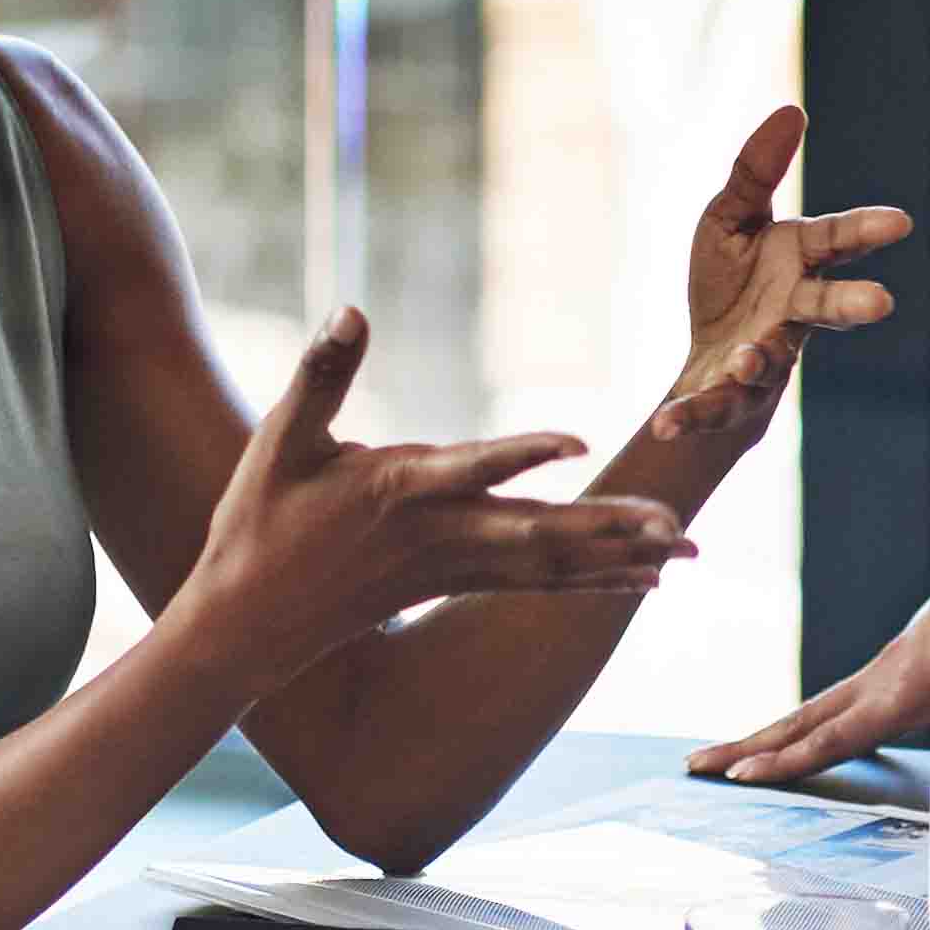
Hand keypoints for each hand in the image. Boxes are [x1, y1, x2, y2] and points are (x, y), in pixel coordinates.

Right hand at [190, 309, 694, 666]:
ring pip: (550, 567)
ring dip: (620, 559)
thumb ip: (321, 373)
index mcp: (397, 490)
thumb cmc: (258, 521)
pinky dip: (593, 584)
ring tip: (685, 552)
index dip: (523, 453)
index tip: (577, 442)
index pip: (471, 467)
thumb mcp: (280, 439)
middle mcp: (437, 534)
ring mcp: (450, 566)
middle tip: (678, 524)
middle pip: (537, 533)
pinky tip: (642, 584)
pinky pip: (538, 587)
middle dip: (610, 529)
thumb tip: (351, 308)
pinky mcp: (454, 584)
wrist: (243, 622)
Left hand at [651, 105, 911, 447]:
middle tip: (881, 303)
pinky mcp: (730, 394)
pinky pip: (713, 405)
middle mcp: (791, 311)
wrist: (709, 360)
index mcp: (798, 261)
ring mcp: (764, 355)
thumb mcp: (729, 219)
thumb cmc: (729, 283)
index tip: (900, 222)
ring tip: (746, 357)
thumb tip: (794, 109)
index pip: (836, 241)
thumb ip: (755, 172)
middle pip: (826, 307)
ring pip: (770, 360)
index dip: (866, 230)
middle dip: (851, 305)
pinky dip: (692, 415)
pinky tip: (664, 423)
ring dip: (759, 359)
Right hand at [688, 524, 929, 781]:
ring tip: (724, 758)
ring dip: (770, 733)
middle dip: (750, 749)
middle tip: (695, 768)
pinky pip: (840, 695)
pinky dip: (808, 718)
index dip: (790, 761)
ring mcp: (889, 664)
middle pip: (803, 720)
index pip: (838, 734)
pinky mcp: (902, 656)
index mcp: (909, 688)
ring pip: (815, 706)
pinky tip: (803, 734)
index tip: (741, 778)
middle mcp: (886, 675)